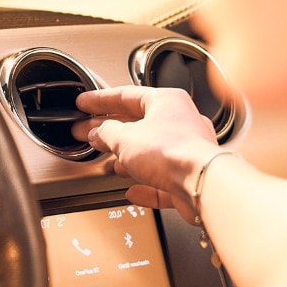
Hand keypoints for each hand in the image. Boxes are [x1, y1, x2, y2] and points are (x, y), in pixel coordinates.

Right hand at [74, 85, 220, 216]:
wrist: (201, 184)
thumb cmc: (174, 152)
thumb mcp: (125, 138)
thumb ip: (106, 133)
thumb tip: (97, 133)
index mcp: (167, 102)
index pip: (127, 95)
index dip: (101, 100)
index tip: (85, 104)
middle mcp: (181, 122)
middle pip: (138, 123)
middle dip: (110, 130)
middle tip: (88, 133)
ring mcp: (187, 151)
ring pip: (151, 152)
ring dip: (128, 158)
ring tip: (110, 163)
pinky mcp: (188, 178)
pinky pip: (162, 180)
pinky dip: (145, 185)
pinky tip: (133, 191)